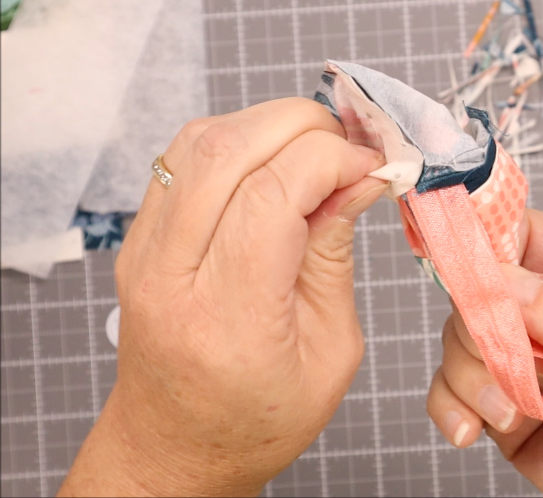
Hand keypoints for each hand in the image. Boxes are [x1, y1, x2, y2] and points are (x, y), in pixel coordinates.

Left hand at [59, 98, 386, 496]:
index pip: (271, 195)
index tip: (374, 167)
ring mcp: (144, 252)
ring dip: (269, 125)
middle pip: (228, 151)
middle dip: (304, 126)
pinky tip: (275, 164)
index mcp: (229, 319)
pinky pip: (183, 158)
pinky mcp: (138, 238)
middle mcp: (172, 275)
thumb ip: (335, 255)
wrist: (174, 447)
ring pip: (199, 140)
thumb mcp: (330, 351)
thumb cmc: (258, 419)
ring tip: (318, 151)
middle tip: (353, 149)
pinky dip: (239, 142)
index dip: (332, 159)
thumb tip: (359, 179)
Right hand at [426, 209, 542, 496]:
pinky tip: (470, 432)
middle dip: (480, 332)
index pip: (534, 238)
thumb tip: (508, 283)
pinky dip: (451, 409)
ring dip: (469, 379)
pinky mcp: (516, 417)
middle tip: (503, 372)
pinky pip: (459, 394)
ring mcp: (538, 372)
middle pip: (487, 294)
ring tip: (508, 417)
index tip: (461, 266)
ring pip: (466, 345)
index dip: (490, 241)